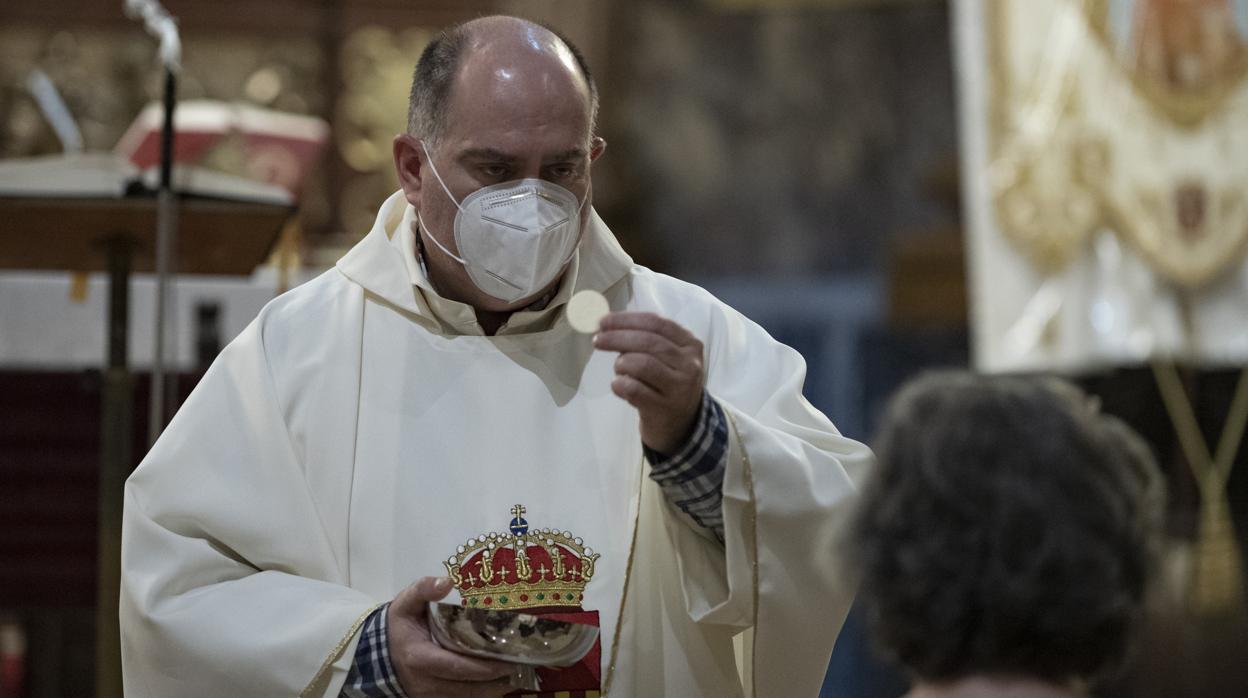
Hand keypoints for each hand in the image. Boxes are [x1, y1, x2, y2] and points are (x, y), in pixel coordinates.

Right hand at [387, 576, 514, 696]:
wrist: (378, 652)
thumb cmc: (399, 625)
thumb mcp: (405, 602)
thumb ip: (424, 589)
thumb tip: (448, 582)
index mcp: (419, 657)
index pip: (456, 667)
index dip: (484, 667)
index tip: (509, 660)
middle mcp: (425, 682)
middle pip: (468, 688)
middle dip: (497, 679)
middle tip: (523, 664)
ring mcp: (429, 696)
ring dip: (494, 689)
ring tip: (516, 672)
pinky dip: (483, 693)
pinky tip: (500, 681)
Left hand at [594, 312, 704, 453]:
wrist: (681, 424)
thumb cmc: (667, 383)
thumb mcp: (666, 358)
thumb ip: (643, 339)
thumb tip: (606, 325)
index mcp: (690, 344)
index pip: (656, 323)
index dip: (626, 320)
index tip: (603, 321)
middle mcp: (689, 364)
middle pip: (648, 342)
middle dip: (617, 338)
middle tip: (597, 340)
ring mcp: (679, 388)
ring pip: (642, 364)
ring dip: (622, 364)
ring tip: (619, 370)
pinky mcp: (664, 408)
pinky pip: (634, 389)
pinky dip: (619, 384)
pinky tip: (618, 386)